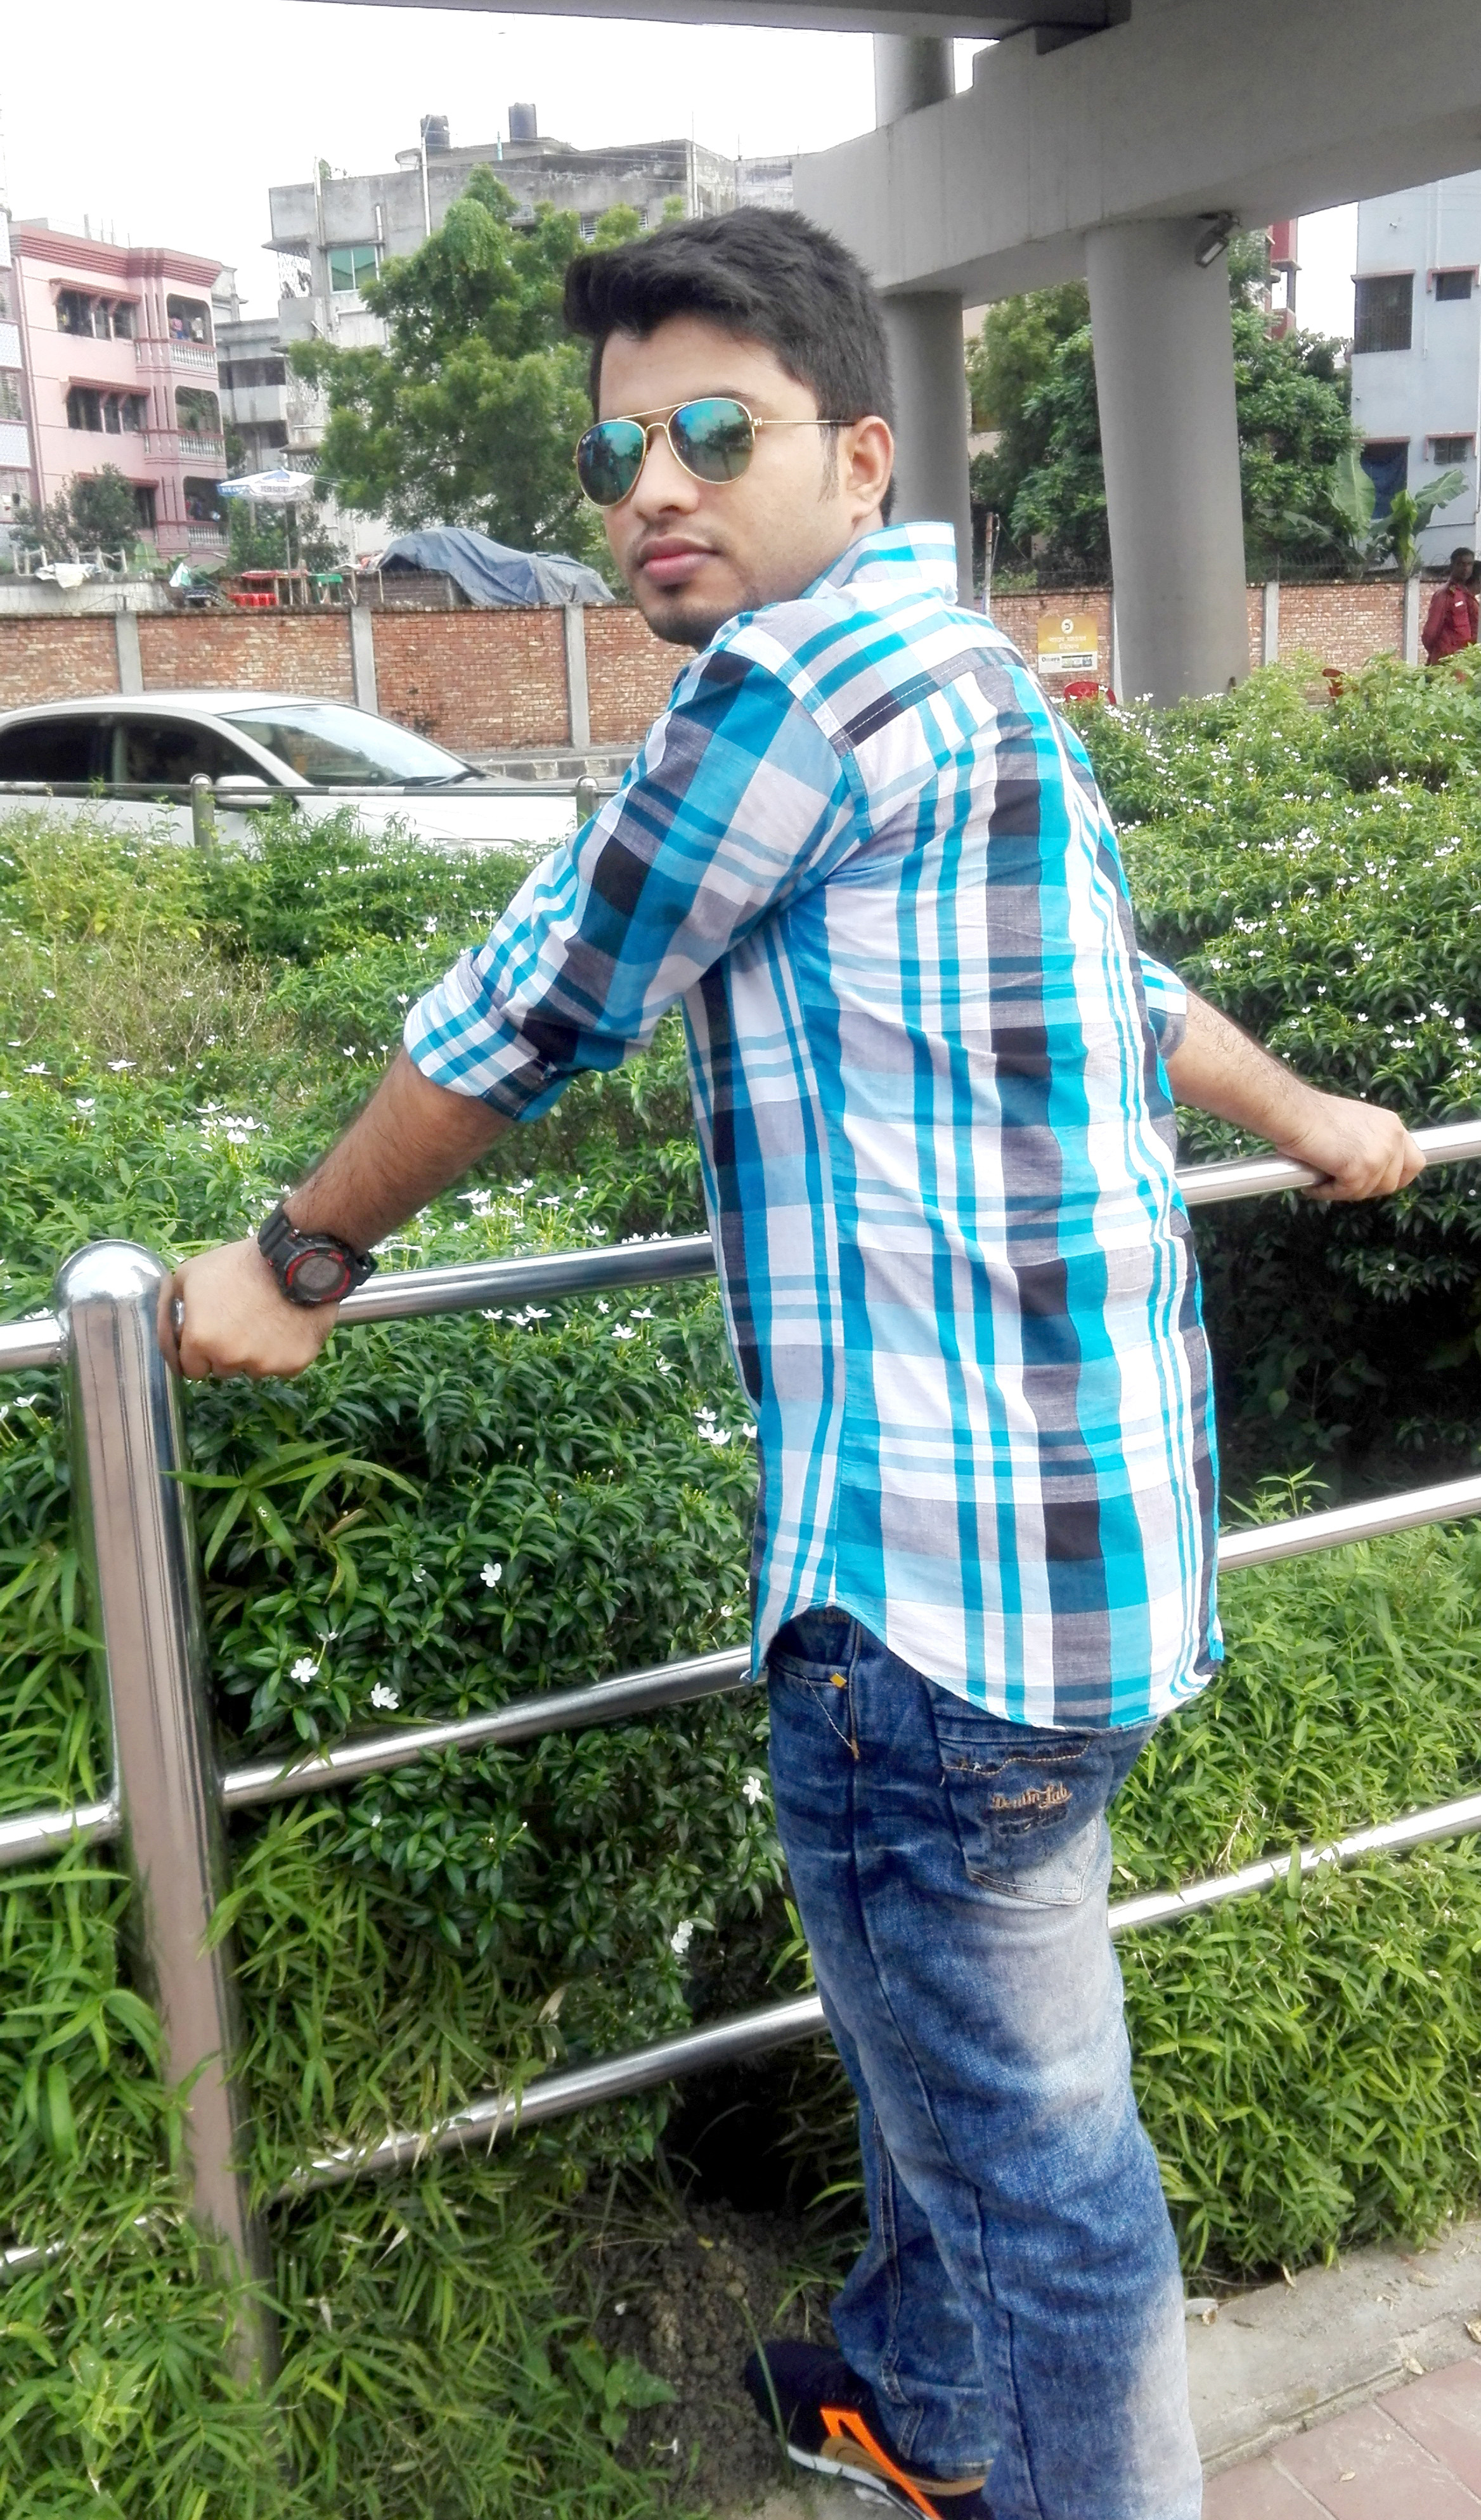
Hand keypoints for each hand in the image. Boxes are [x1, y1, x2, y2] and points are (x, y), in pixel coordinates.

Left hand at [167, 1237, 338, 1378]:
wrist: (294, 1260)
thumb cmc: (238, 1265)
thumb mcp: (190, 1274)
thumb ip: (171, 1305)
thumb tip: (168, 1326)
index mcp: (200, 1340)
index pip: (191, 1369)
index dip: (198, 1351)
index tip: (209, 1334)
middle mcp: (230, 1360)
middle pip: (222, 1370)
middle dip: (225, 1353)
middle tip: (239, 1321)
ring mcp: (264, 1365)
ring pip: (252, 1370)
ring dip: (254, 1354)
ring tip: (265, 1320)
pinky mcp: (294, 1364)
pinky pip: (282, 1366)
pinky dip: (282, 1352)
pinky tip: (286, 1325)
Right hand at [1272, 1091, 1426, 1201]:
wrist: (1294, 1112)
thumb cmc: (1312, 1117)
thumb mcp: (1357, 1125)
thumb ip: (1371, 1144)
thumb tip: (1372, 1171)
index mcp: (1392, 1125)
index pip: (1414, 1162)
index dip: (1397, 1177)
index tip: (1376, 1183)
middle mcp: (1392, 1137)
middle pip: (1394, 1182)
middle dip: (1367, 1188)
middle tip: (1341, 1183)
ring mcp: (1379, 1153)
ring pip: (1368, 1191)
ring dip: (1343, 1191)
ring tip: (1321, 1180)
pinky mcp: (1360, 1168)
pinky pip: (1347, 1192)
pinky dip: (1327, 1192)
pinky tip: (1313, 1184)